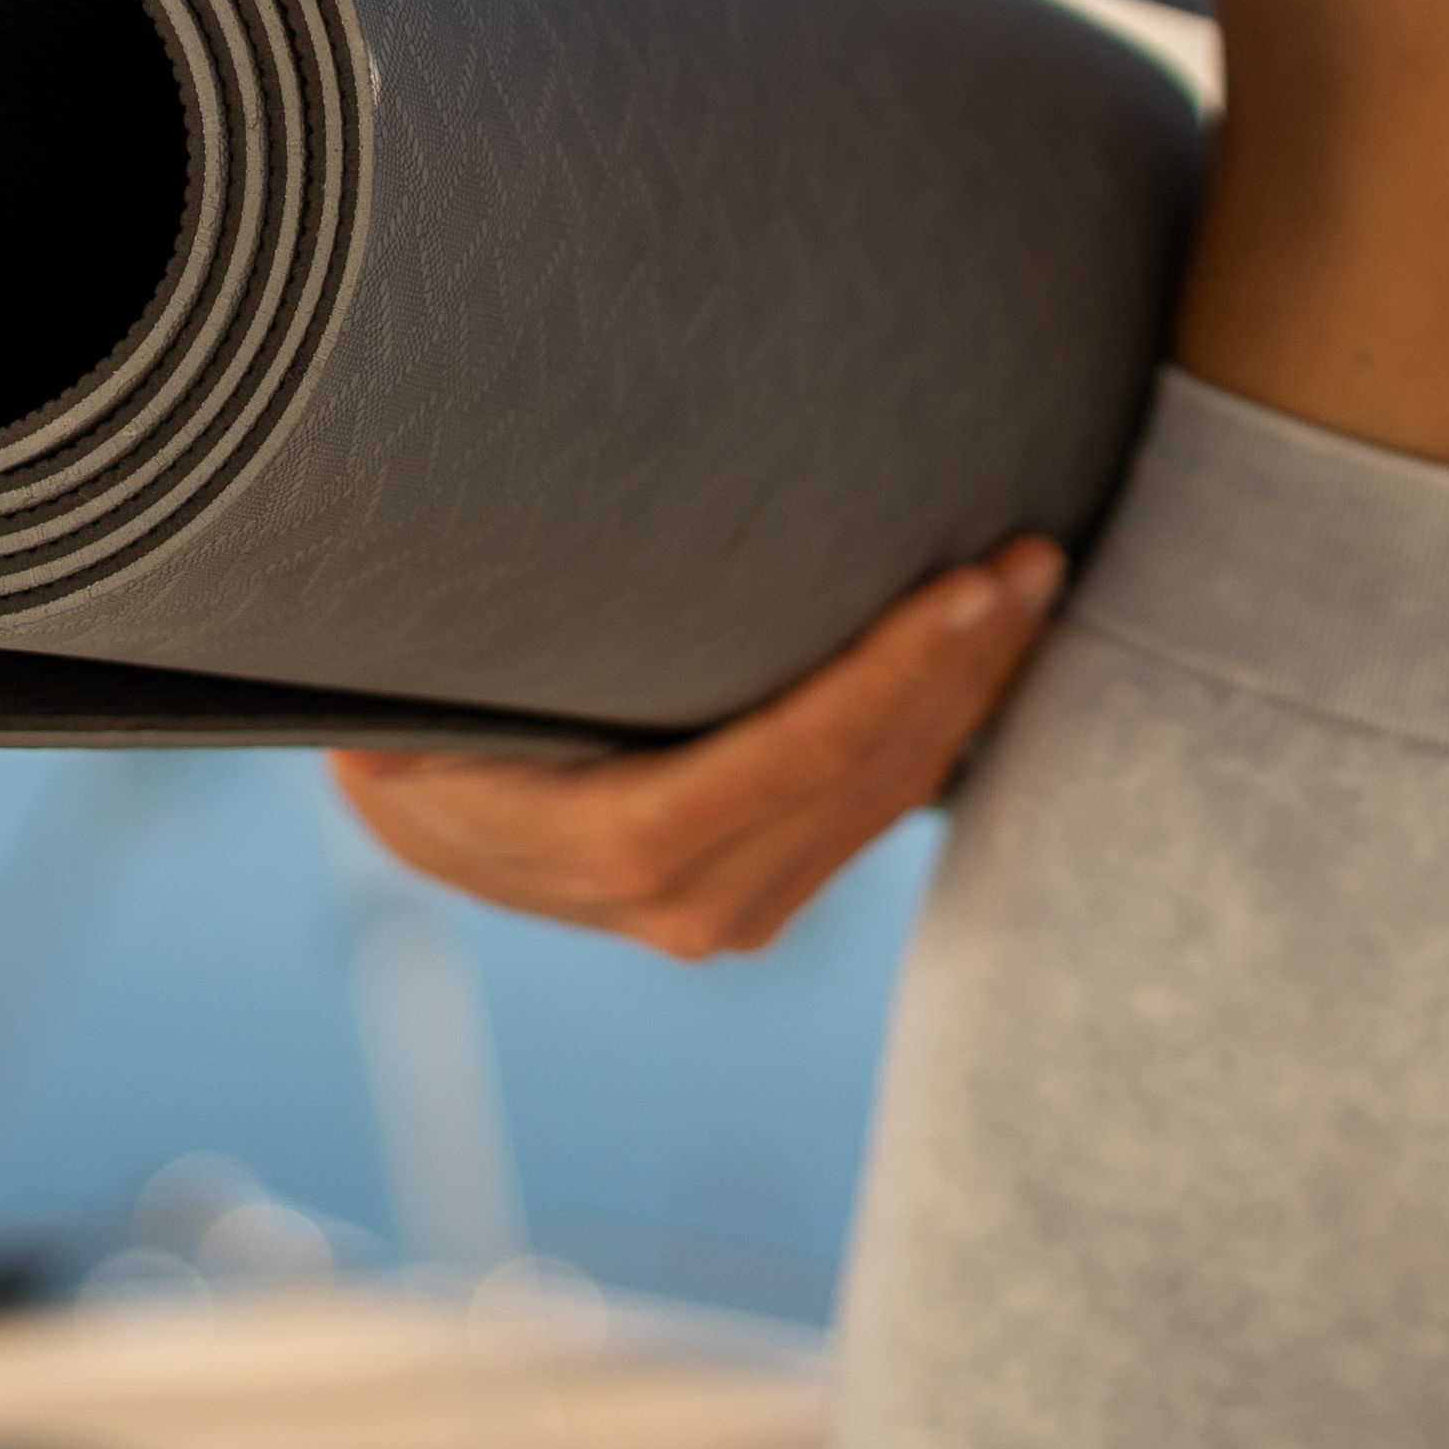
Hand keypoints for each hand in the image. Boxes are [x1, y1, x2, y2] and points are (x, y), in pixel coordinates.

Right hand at [327, 540, 1066, 958]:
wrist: (417, 822)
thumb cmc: (413, 728)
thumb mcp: (425, 701)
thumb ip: (499, 655)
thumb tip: (503, 534)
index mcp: (615, 847)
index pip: (794, 754)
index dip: (893, 668)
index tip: (971, 584)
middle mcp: (687, 903)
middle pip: (861, 773)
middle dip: (960, 662)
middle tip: (1035, 557)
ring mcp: (731, 914)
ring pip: (882, 796)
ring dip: (967, 690)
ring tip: (1031, 586)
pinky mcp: (761, 898)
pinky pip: (868, 812)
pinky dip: (936, 728)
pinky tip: (988, 655)